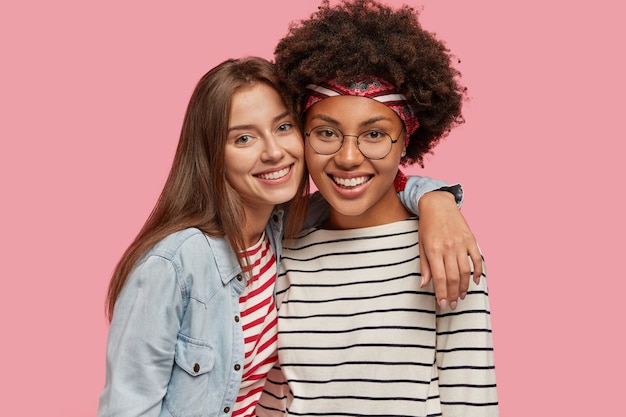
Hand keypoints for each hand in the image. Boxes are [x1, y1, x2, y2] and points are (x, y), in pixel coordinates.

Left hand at [417, 191, 482, 309]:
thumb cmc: (427, 226)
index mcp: (433, 249)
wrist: (438, 204)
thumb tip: (424, 285)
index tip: (443, 304)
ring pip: (465, 271)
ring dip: (465, 286)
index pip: (439, 277)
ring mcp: (460, 243)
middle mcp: (448, 247)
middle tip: (452, 305)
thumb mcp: (421, 245)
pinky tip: (475, 282)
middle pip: (453, 277)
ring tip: (461, 296)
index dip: (442, 293)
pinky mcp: (470, 239)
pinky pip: (477, 259)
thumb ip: (424, 266)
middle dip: (453, 294)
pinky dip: (477, 272)